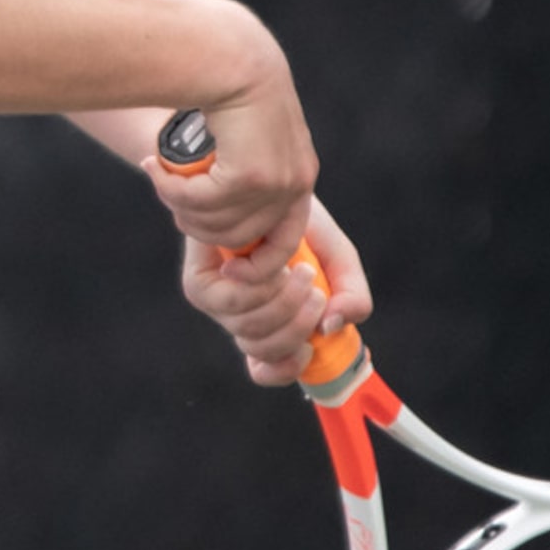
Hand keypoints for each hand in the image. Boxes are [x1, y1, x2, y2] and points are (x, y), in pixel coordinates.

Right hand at [140, 59, 318, 254]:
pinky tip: (154, 168)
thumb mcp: (243, 135)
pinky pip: (201, 203)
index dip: (251, 264)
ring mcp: (277, 181)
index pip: (283, 245)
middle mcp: (295, 183)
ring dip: (180, 206)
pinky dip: (172, 191)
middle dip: (198, 227)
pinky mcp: (251, 174)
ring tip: (160, 176)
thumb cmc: (227, 85)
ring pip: (218, 226)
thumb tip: (219, 221)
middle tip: (169, 196)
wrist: (227, 50)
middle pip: (241, 241)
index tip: (220, 265)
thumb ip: (239, 173)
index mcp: (298, 176)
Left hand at [176, 199, 372, 386]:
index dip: (287, 368)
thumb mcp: (338, 258)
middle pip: (263, 350)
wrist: (264, 181)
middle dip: (298, 324)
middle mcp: (238, 315)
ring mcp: (216, 301)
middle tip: (315, 288)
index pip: (267, 368)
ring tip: (300, 269)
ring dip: (285, 303)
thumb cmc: (301, 220)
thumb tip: (330, 327)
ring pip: (249, 330)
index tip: (310, 350)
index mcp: (267, 319)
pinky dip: (261, 288)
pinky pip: (233, 304)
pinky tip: (275, 266)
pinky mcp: (198, 282)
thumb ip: (352, 295)